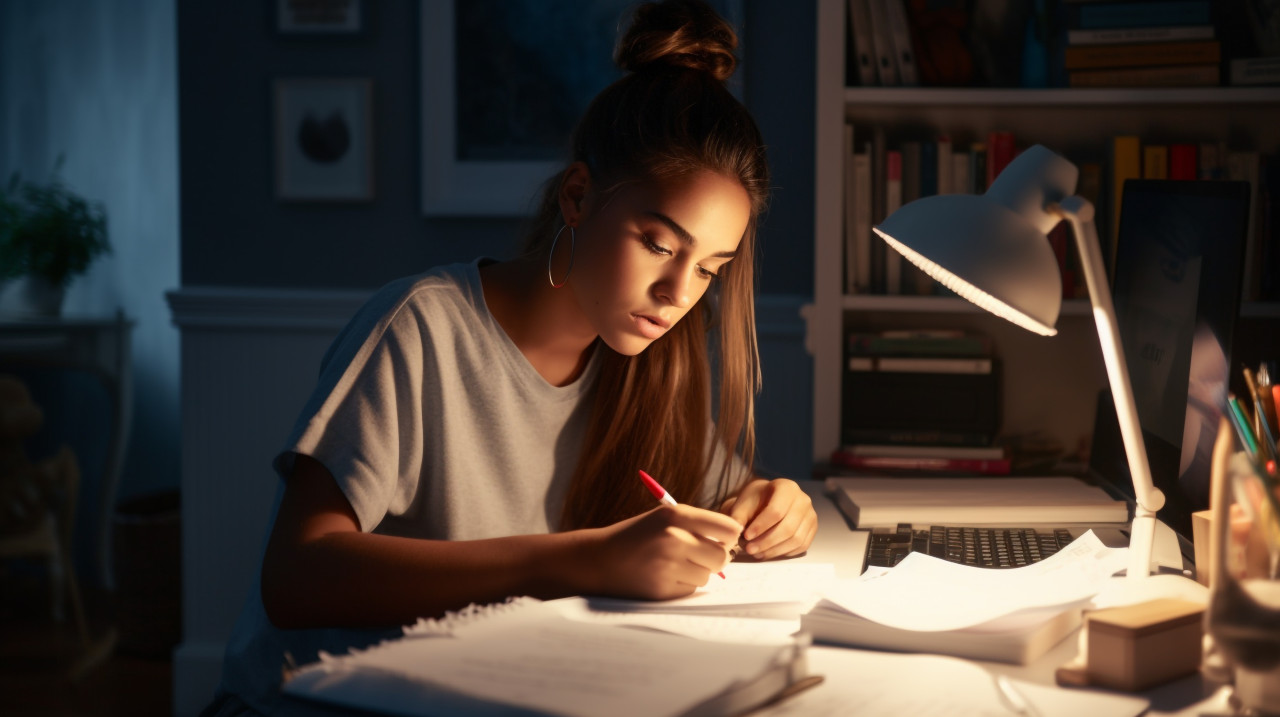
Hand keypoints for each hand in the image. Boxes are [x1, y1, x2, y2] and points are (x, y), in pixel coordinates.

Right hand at [582, 504, 741, 600]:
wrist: (600, 559)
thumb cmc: (638, 536)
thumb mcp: (664, 518)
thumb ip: (697, 525)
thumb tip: (734, 541)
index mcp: (675, 515)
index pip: (728, 528)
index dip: (729, 536)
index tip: (723, 539)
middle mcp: (673, 538)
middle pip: (722, 556)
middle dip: (715, 558)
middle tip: (698, 555)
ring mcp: (668, 566)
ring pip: (707, 575)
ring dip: (696, 573)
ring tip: (672, 565)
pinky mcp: (662, 589)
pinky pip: (691, 589)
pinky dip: (682, 586)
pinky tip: (663, 577)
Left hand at [720, 478, 816, 559]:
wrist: (768, 501)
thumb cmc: (756, 500)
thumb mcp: (744, 502)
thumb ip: (738, 515)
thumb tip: (735, 530)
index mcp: (787, 487)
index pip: (776, 510)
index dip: (761, 526)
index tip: (746, 536)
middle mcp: (803, 500)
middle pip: (787, 527)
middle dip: (766, 542)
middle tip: (750, 549)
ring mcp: (811, 515)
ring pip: (795, 539)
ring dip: (774, 550)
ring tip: (757, 553)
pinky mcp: (812, 529)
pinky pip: (801, 546)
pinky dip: (784, 552)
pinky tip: (769, 552)